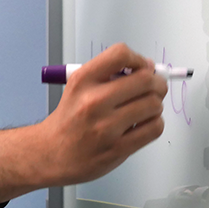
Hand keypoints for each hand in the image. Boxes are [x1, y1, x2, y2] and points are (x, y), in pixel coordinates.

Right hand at [0, 43, 166, 201]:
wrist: (52, 153)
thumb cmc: (69, 119)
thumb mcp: (78, 87)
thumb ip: (109, 74)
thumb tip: (147, 67)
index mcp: (83, 81)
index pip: (120, 54)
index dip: (138, 59)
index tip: (142, 66)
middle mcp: (94, 101)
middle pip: (144, 80)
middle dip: (156, 81)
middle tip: (155, 86)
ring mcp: (107, 127)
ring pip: (154, 104)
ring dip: (156, 104)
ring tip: (146, 107)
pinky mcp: (118, 148)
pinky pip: (154, 128)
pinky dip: (155, 122)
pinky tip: (144, 123)